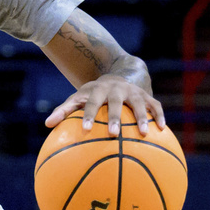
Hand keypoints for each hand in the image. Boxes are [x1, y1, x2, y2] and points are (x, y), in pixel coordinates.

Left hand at [45, 74, 164, 135]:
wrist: (118, 74)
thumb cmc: (93, 95)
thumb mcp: (78, 98)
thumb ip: (64, 111)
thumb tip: (47, 125)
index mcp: (98, 90)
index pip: (92, 103)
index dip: (89, 115)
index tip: (86, 130)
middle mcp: (117, 89)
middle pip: (116, 103)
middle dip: (115, 117)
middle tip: (113, 133)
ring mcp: (134, 92)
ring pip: (140, 104)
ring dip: (141, 118)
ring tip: (142, 134)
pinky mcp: (147, 96)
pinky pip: (156, 106)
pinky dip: (159, 116)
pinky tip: (162, 130)